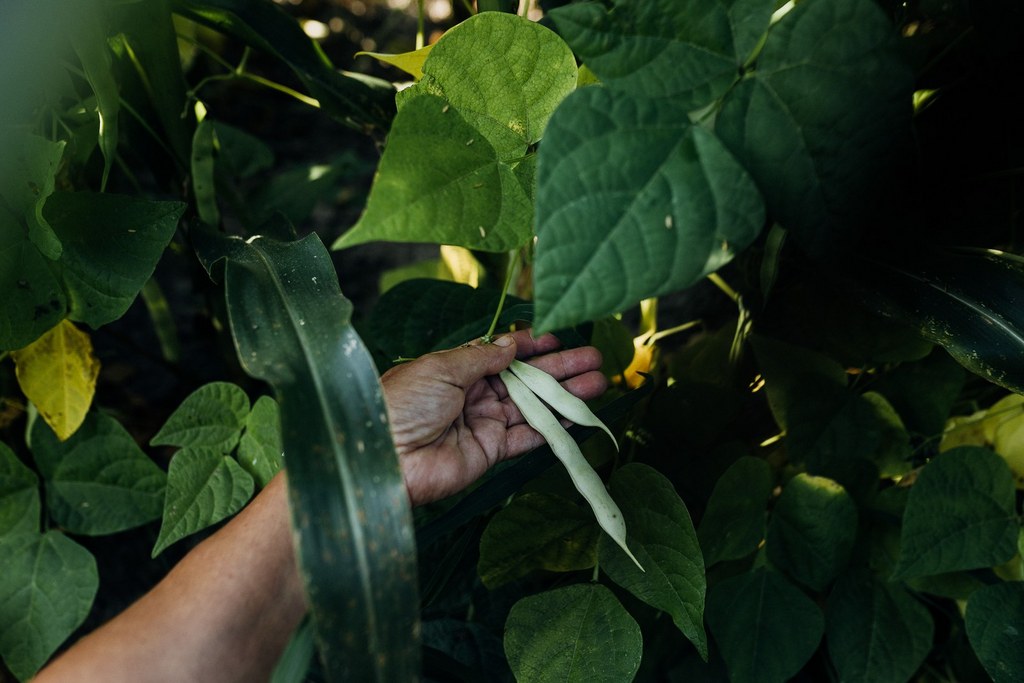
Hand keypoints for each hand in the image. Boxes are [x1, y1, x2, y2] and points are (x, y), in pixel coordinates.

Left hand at [381, 329, 606, 505]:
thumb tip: (511, 343)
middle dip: (559, 367)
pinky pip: (527, 437)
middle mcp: (472, 395)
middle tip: (593, 357)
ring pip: (532, 406)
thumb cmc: (402, 404)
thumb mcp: (440, 368)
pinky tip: (577, 416)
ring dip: (564, 395)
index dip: (529, 345)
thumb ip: (480, 358)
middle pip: (524, 378)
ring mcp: (482, 423)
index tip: (557, 336)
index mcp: (455, 369)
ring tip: (598, 382)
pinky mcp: (489, 452)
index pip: (500, 353)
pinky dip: (552, 428)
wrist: (384, 459)